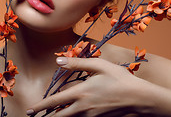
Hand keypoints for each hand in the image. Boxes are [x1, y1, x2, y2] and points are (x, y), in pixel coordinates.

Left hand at [27, 57, 152, 116]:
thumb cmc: (120, 79)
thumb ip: (77, 63)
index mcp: (81, 93)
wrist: (139, 98)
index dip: (41, 107)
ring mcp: (91, 116)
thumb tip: (58, 60)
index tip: (31, 110)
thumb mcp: (99, 66)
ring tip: (52, 116)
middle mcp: (83, 108)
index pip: (55, 102)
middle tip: (36, 116)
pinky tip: (73, 114)